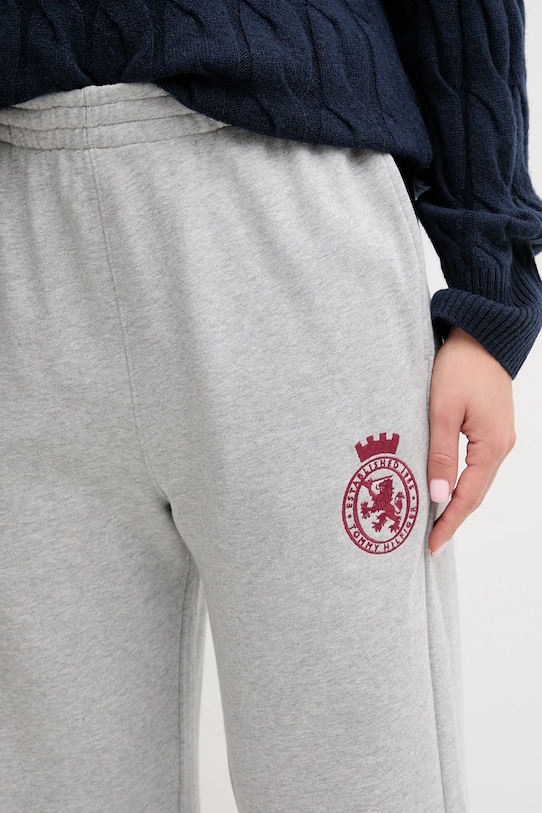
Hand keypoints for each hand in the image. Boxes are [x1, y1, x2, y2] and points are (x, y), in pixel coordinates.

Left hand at [427, 325, 515, 555]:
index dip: (449, 523)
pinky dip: (462, 482)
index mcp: (491, 446)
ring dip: (457, 502)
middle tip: (430, 543)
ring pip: (478, 480)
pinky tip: (446, 489)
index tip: (432, 546)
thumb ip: (440, 454)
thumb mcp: (442, 411)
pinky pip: (478, 465)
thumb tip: (437, 496)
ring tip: (434, 523)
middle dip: (453, 519)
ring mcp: (500, 437)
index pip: (468, 497)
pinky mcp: (492, 428)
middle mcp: (501, 446)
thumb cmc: (459, 368)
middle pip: (476, 493)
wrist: (481, 335)